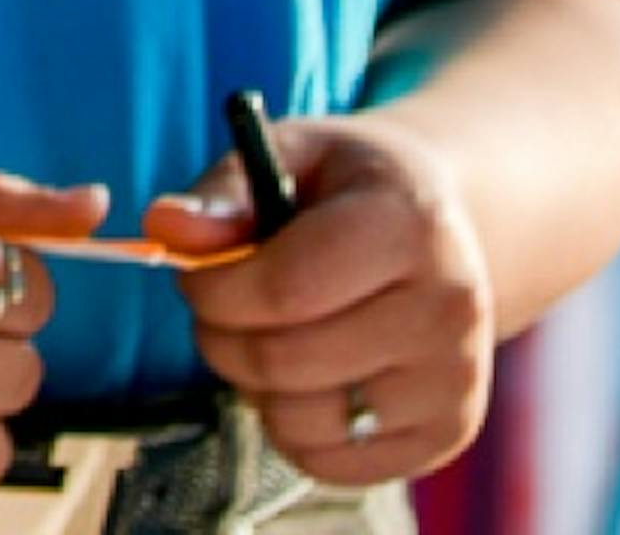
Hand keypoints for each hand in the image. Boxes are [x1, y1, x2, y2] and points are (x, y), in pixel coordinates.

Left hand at [148, 112, 494, 486]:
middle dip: (220, 337)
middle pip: (283, 360)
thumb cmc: (348, 190)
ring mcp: (454, 381)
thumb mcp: (289, 156)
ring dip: (252, 386)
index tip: (195, 274)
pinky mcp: (447, 434)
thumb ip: (223, 195)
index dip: (212, 289)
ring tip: (265, 338)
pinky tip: (302, 379)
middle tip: (220, 309)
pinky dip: (291, 430)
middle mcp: (449, 310)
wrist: (446, 229)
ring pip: (301, 421)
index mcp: (410, 228)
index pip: (284, 290)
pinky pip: (329, 462)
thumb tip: (165, 227)